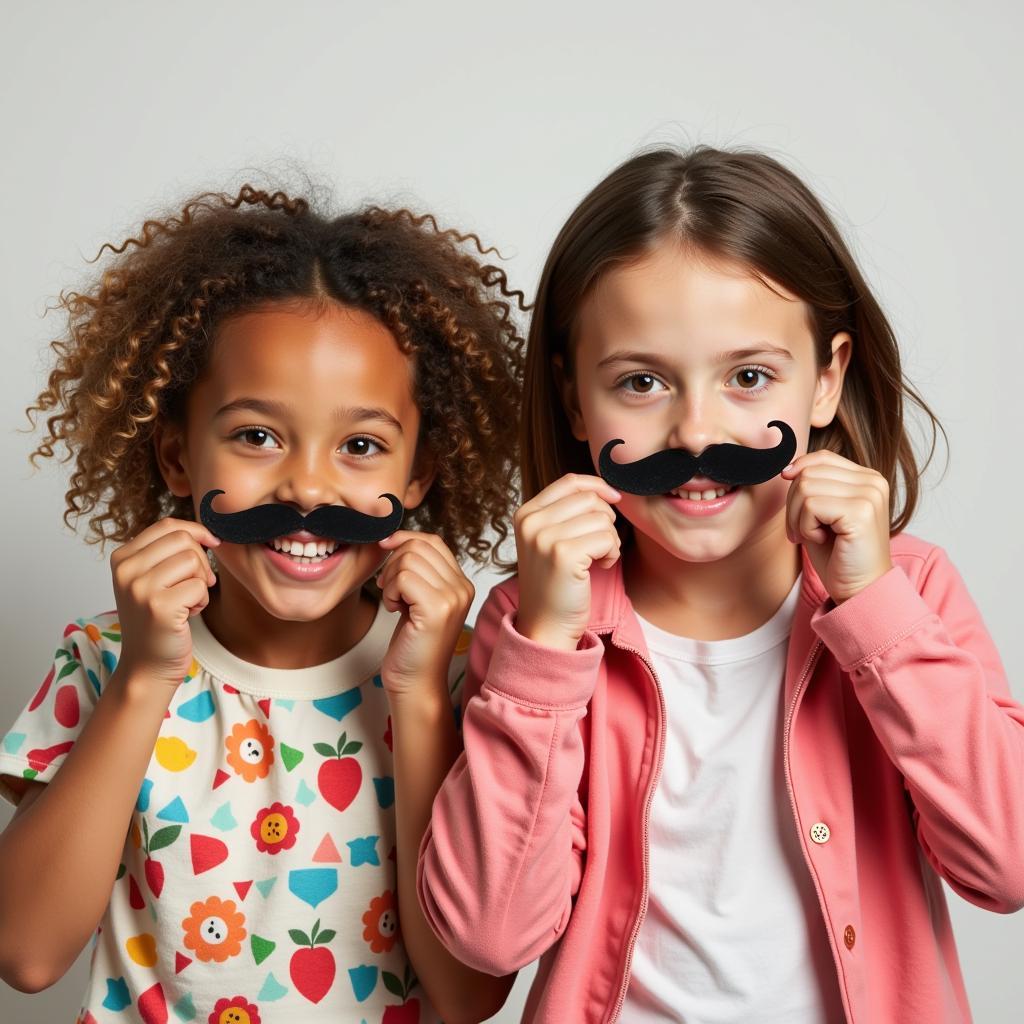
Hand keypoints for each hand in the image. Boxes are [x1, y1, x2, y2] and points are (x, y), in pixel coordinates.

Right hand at [110, 518, 219, 687]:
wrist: (147, 665)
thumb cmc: (157, 620)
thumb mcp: (153, 578)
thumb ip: (168, 552)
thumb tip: (206, 532)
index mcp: (122, 557)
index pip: (168, 525)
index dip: (197, 531)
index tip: (211, 544)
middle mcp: (126, 569)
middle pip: (183, 540)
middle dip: (201, 561)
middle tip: (195, 585)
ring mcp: (140, 588)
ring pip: (193, 560)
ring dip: (201, 582)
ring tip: (187, 601)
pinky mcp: (159, 606)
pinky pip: (199, 586)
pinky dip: (202, 600)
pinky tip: (187, 614)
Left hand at [376, 531, 473, 697]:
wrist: (415, 682)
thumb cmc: (412, 643)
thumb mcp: (417, 598)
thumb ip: (416, 569)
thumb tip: (392, 537)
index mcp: (462, 583)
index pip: (432, 541)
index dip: (404, 540)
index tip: (385, 550)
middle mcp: (463, 587)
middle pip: (418, 545)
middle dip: (393, 562)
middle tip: (390, 590)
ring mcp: (453, 597)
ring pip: (408, 559)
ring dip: (390, 579)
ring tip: (396, 602)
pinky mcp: (437, 609)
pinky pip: (403, 577)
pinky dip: (390, 591)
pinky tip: (395, 610)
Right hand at [514, 474, 621, 650]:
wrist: (546, 626)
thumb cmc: (555, 584)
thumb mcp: (550, 540)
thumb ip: (567, 512)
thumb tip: (607, 489)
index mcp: (526, 514)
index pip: (570, 482)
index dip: (598, 486)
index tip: (614, 500)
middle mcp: (532, 522)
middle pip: (590, 498)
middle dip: (606, 519)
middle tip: (599, 544)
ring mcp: (545, 538)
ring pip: (602, 518)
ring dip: (610, 539)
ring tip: (597, 559)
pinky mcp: (564, 555)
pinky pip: (608, 538)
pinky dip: (612, 553)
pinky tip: (600, 567)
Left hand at [781, 451, 892, 602]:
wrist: (860, 588)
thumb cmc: (838, 554)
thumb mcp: (821, 513)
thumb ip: (811, 486)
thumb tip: (788, 467)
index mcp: (867, 478)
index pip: (821, 458)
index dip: (798, 475)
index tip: (795, 504)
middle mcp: (873, 481)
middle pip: (809, 472)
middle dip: (793, 504)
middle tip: (802, 530)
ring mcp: (869, 495)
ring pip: (806, 487)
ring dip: (798, 517)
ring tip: (812, 536)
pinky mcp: (861, 512)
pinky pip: (811, 506)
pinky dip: (806, 527)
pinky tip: (821, 540)